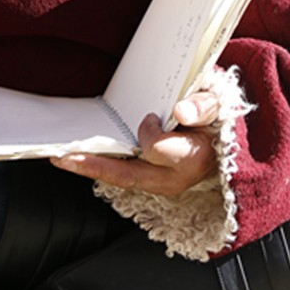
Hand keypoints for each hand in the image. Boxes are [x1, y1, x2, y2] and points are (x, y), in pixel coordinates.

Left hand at [50, 90, 219, 196]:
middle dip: (93, 167)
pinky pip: (125, 177)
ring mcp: (162, 184)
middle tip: (62, 157)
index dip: (148, 133)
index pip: (158, 150)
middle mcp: (175, 178)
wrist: (227, 141)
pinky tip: (83, 158)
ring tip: (64, 158)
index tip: (147, 115)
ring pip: (122, 180)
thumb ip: (205, 106)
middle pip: (128, 177)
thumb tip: (182, 110)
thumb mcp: (220, 105)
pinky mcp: (154, 182)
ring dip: (92, 170)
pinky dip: (103, 169)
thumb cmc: (219, 120)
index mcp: (192, 158)